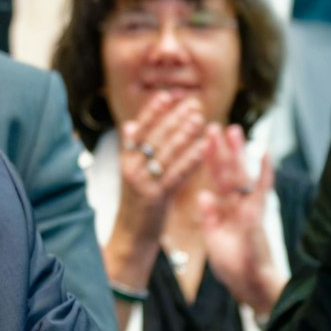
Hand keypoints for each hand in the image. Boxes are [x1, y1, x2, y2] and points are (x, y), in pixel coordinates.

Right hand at [113, 93, 208, 241]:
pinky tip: (205, 147)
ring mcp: (143, 182)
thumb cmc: (137, 202)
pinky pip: (177, 173)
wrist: (132, 235)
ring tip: (200, 118)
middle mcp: (132, 167)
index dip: (154, 110)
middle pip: (155, 136)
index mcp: (126, 158)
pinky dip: (191, 158)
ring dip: (184, 133)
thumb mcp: (131, 174)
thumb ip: (133, 150)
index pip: (140, 128)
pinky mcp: (156, 197)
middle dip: (175, 117)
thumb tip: (131, 124)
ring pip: (166, 152)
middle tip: (194, 103)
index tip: (169, 95)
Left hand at [195, 124, 283, 317]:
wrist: (252, 288)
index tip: (200, 140)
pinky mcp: (258, 217)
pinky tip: (265, 153)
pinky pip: (261, 192)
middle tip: (214, 124)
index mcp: (225, 211)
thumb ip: (209, 217)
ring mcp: (249, 210)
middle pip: (228, 172)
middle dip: (220, 149)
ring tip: (234, 130)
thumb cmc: (236, 268)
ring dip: (238, 153)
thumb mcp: (214, 240)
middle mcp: (238, 206)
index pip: (215, 180)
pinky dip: (264, 173)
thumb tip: (201, 195)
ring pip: (242, 176)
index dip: (208, 160)